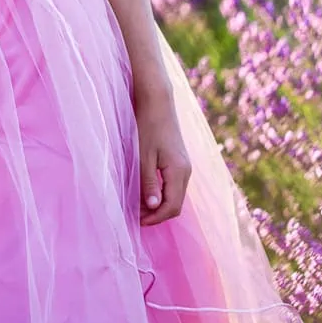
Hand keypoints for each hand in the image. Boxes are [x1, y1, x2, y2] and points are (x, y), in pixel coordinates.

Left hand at [133, 88, 191, 226]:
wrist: (157, 101)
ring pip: (174, 195)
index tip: (137, 221)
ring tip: (137, 205)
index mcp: (179, 171)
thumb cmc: (147, 126)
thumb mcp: (144, 156)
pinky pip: (173, 185)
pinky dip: (161, 192)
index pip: (172, 207)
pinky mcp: (179, 160)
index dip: (156, 218)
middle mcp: (186, 171)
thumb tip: (153, 207)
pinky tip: (145, 190)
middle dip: (156, 214)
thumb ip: (149, 182)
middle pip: (175, 204)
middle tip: (135, 216)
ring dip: (158, 204)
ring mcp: (184, 165)